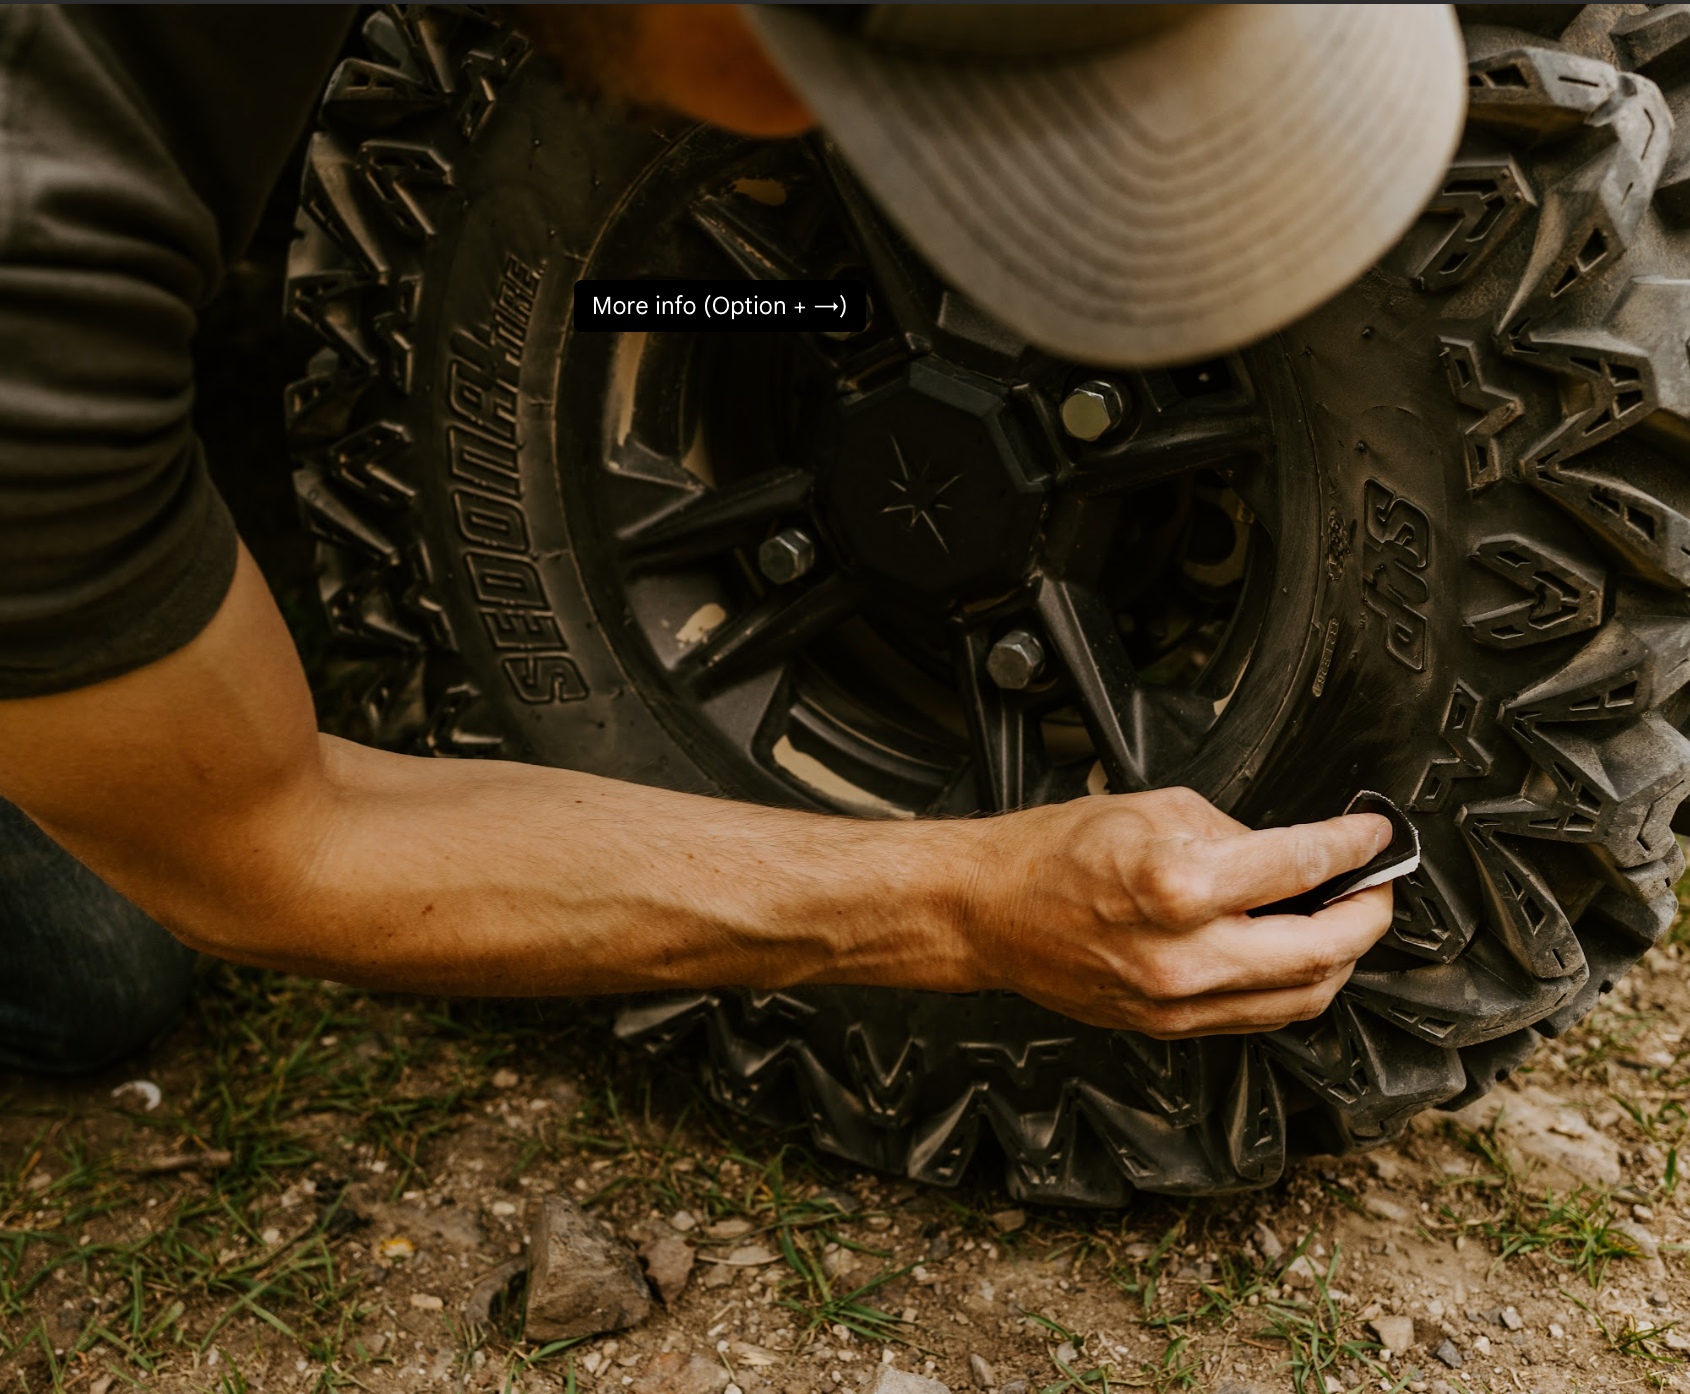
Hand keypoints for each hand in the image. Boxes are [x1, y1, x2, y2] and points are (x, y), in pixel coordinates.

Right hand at [962, 786, 1394, 1036]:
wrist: (988, 910)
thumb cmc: (1054, 852)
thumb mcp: (1153, 809)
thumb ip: (1234, 833)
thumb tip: (1293, 856)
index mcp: (1178, 884)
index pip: (1299, 866)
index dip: (1352, 847)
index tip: (1373, 836)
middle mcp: (1183, 954)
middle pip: (1321, 951)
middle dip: (1368, 915)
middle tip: (1377, 887)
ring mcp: (1176, 1001)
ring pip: (1301, 998)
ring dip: (1339, 960)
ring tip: (1344, 923)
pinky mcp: (1167, 1026)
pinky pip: (1258, 1015)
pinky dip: (1291, 985)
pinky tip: (1294, 954)